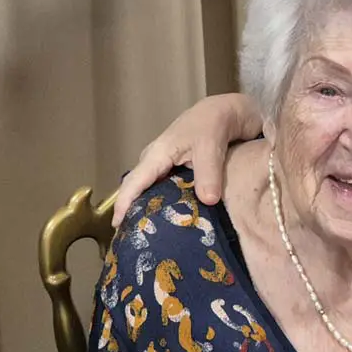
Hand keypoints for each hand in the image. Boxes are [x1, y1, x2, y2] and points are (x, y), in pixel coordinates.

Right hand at [112, 93, 263, 226]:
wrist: (232, 110)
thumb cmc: (217, 120)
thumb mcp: (212, 143)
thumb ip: (209, 172)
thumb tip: (207, 201)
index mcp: (158, 153)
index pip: (134, 183)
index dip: (124, 205)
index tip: (118, 227)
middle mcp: (158, 160)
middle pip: (139, 190)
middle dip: (134, 213)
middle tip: (134, 241)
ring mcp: (169, 166)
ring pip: (154, 192)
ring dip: (152, 210)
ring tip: (153, 237)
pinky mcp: (183, 172)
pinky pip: (169, 192)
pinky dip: (169, 206)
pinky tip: (177, 223)